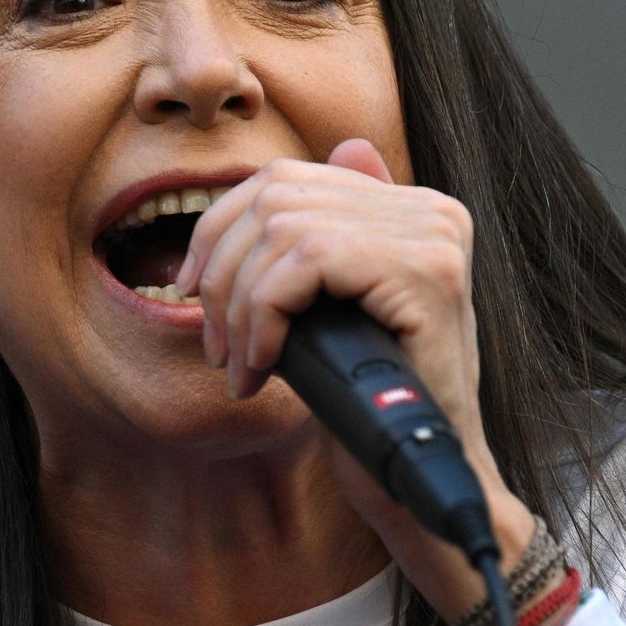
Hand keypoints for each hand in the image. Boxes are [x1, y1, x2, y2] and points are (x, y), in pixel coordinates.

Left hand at [175, 140, 533, 616]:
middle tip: (217, 346)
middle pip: (275, 196)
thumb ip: (334, 235)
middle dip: (222, 273)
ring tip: (240, 363)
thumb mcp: (338, 306)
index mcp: (416, 208)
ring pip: (281, 229)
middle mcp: (432, 210)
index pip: (287, 178)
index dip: (220, 228)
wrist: (423, 477)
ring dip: (238, 305)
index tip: (193, 289)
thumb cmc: (374, 403)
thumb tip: (346, 148)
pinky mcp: (424, 271)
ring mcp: (433, 236)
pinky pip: (305, 260)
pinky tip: (263, 365)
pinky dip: (263, 315)